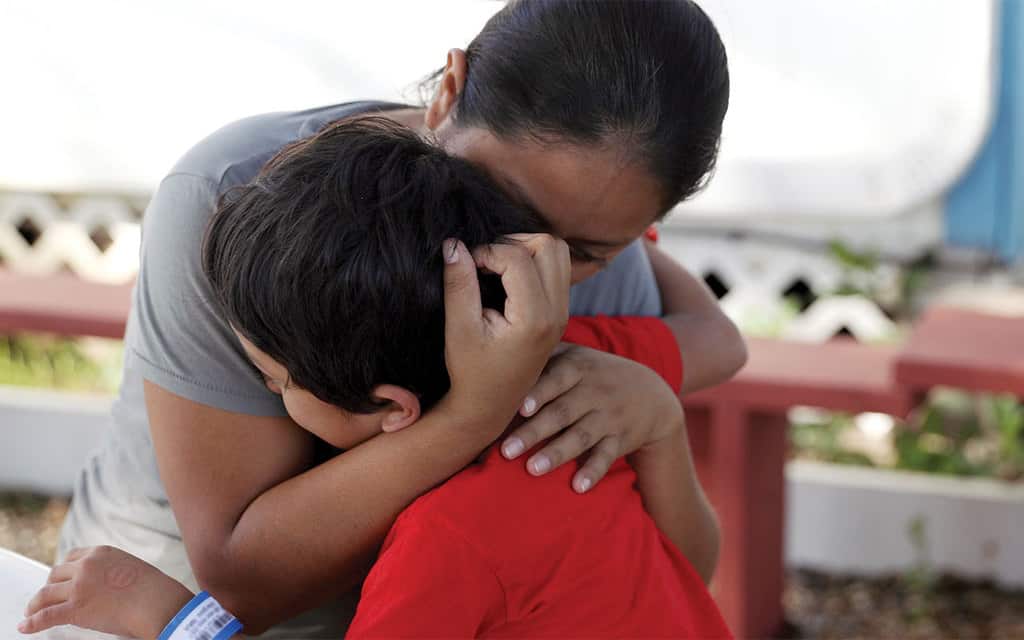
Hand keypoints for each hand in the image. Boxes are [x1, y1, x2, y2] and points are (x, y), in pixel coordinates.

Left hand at [19, 546, 193, 638]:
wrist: (156, 601)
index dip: (64, 570)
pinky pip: (46, 615)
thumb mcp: (131, 567)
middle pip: (56, 574)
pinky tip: (25, 626)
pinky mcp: (75, 608)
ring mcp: (79, 586)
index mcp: (101, 552)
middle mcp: (86, 566)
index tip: (62, 580)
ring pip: (46, 593)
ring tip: (32, 612)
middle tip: (49, 597)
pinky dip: (33, 622)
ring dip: (37, 603)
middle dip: (51, 586)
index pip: (72, 557)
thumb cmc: (153, 589)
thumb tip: (107, 585)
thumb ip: (113, 570)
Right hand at [441, 233, 569, 426]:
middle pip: (548, 245)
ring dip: (526, 249)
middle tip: (485, 262)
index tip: (465, 268)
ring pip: (558, 252)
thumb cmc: (471, 371)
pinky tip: (507, 278)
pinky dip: (534, 261)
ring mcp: (563, 311)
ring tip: (496, 267)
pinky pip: (557, 268)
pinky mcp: (560, 311)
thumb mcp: (459, 329)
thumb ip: (459, 284)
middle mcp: (557, 312)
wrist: (491, 404)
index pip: (517, 256)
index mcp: (535, 318)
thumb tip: (453, 244)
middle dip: (512, 243)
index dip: (486, 252)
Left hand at [501, 344, 683, 491]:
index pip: (557, 378)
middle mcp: (594, 392)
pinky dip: (594, 472)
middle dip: (535, 432)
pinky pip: (607, 457)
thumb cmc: (594, 374)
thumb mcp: (575, 357)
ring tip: (533, 469)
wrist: (650, 393)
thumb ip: (542, 358)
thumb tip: (494, 362)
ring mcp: (608, 417)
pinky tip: (579, 487)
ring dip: (557, 453)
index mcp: (578, 368)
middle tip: (507, 451)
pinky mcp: (620, 440)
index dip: (540, 392)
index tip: (519, 408)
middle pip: (562, 412)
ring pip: (581, 436)